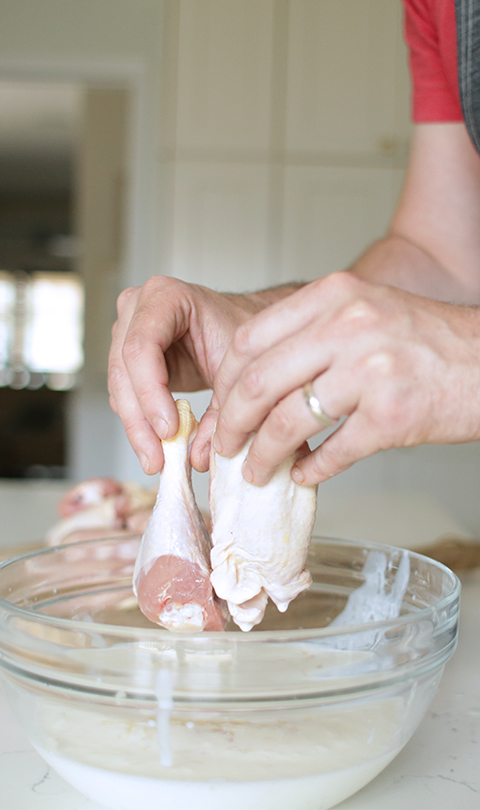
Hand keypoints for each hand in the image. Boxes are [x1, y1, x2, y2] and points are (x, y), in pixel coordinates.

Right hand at [108, 276, 283, 473]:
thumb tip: (197, 457)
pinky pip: (125, 396)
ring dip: (136, 428)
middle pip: (124, 369)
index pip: (142, 345)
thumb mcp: (238, 372)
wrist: (240, 333)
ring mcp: (126, 330)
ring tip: (156, 460)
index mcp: (166, 296)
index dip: (150, 391)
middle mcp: (137, 307)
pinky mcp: (126, 358)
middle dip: (140, 419)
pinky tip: (156, 447)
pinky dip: (139, 424)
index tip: (168, 430)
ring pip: (119, 387)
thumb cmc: (242, 340)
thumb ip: (221, 414)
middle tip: (157, 457)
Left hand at [212, 272, 479, 485]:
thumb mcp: (365, 310)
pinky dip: (309, 470)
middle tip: (224, 446)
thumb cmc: (426, 340)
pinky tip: (303, 474)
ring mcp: (371, 371)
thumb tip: (255, 381)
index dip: (225, 380)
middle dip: (231, 423)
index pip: (251, 338)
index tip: (221, 405)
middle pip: (259, 381)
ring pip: (288, 422)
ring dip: (263, 455)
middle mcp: (349, 326)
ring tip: (255, 470)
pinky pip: (332, 452)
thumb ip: (311, 333)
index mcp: (334, 296)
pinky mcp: (391, 416)